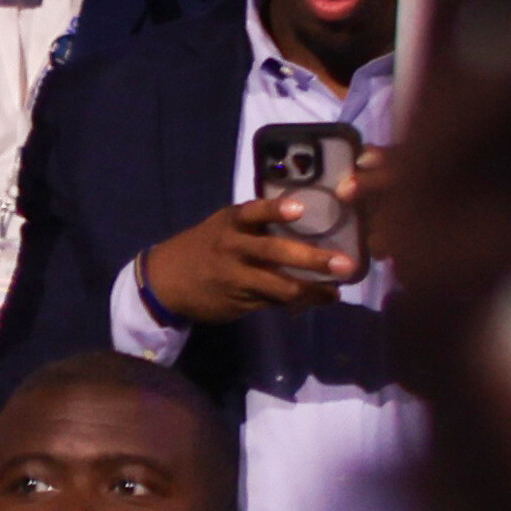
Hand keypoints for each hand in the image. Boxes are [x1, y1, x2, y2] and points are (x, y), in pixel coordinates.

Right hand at [142, 191, 365, 324]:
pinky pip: (271, 302)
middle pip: (276, 253)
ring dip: (312, 291)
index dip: (276, 210)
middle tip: (345, 264)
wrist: (165, 281)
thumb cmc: (208, 244)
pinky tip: (315, 301)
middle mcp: (235, 249)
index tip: (300, 208)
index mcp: (233, 223)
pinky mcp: (237, 302)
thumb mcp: (225, 225)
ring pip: (279, 286)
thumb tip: (308, 218)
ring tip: (336, 293)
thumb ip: (258, 223)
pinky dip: (295, 303)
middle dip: (313, 260)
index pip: (254, 212)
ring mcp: (237, 278)